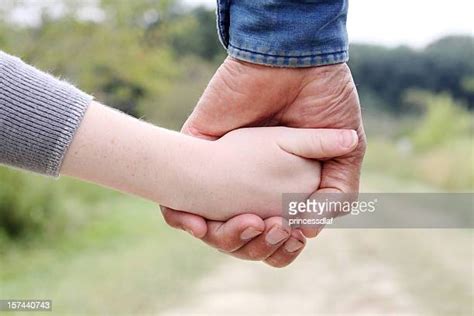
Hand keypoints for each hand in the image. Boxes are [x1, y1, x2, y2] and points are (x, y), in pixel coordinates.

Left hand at [162, 57, 365, 266]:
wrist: (294, 59)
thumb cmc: (325, 98)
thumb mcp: (347, 148)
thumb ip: (338, 190)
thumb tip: (309, 230)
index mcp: (285, 185)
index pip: (276, 232)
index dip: (282, 244)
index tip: (290, 233)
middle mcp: (252, 182)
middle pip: (242, 236)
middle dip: (255, 244)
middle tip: (270, 227)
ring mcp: (223, 168)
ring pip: (210, 226)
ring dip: (225, 237)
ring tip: (248, 222)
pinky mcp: (196, 151)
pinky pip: (175, 200)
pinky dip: (182, 220)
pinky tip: (198, 224)